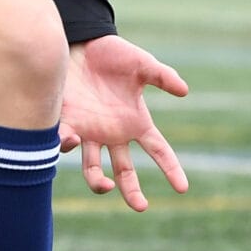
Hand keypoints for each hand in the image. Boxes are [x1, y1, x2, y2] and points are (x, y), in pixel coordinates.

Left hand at [58, 35, 189, 211]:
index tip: (182, 188)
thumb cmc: (113, 54)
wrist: (80, 44)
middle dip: (132, 192)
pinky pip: (66, 144)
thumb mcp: (142, 64)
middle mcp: (113, 133)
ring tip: (106, 186)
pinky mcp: (68, 124)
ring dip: (99, 182)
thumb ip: (163, 76)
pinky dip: (68, 146)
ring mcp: (90, 132)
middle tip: (141, 206)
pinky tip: (75, 138)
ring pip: (94, 169)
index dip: (171, 169)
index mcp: (136, 122)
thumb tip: (185, 91)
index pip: (159, 151)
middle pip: (125, 171)